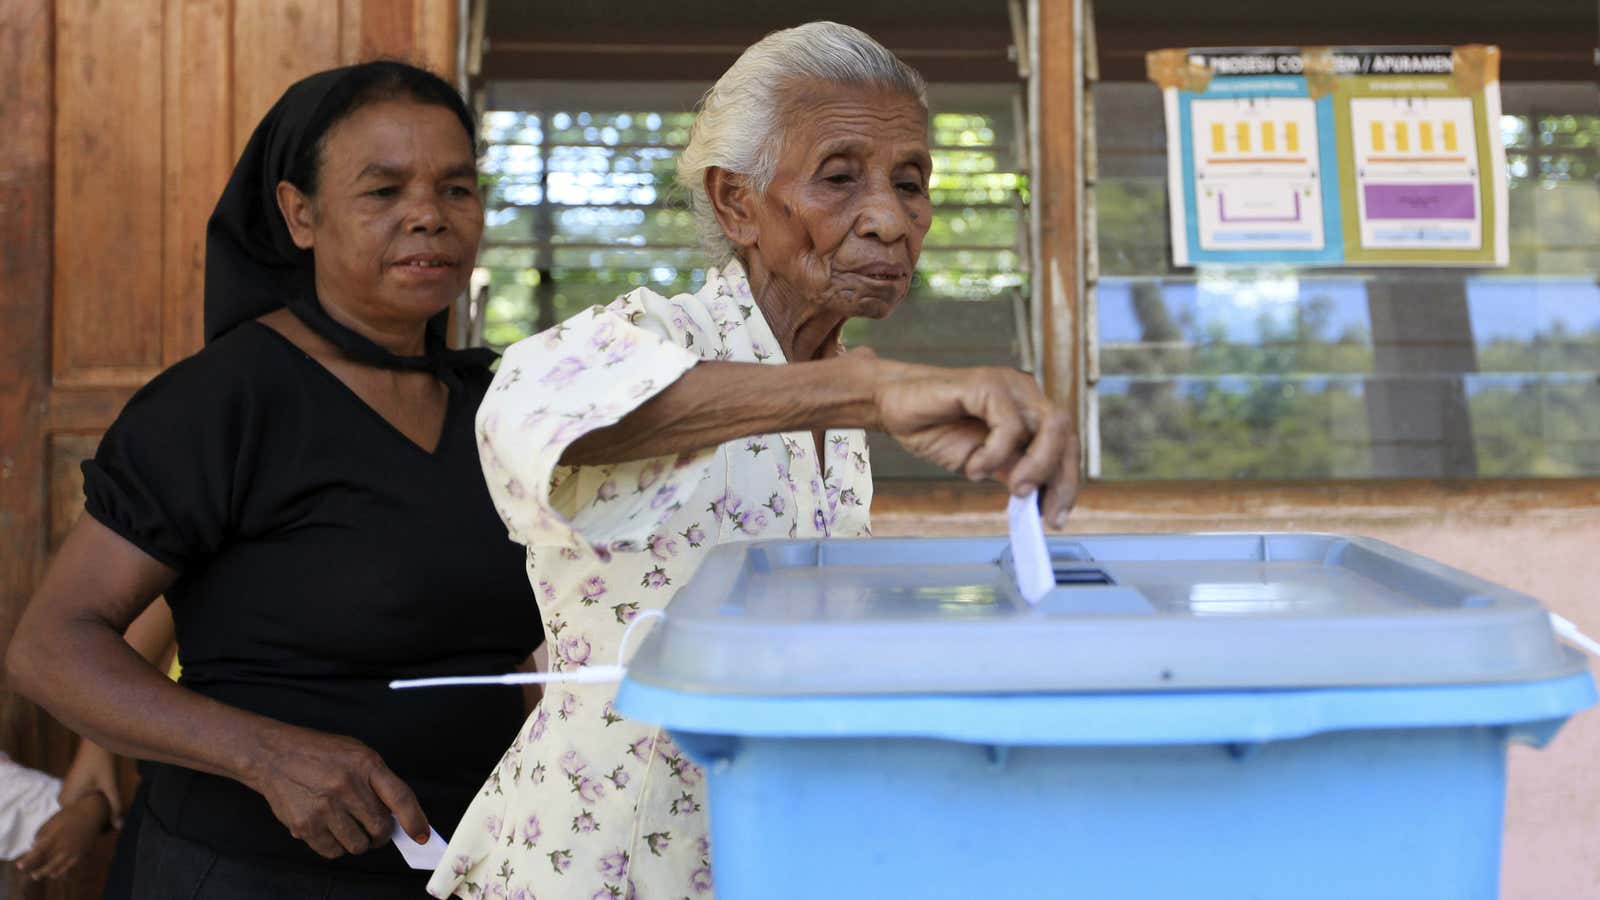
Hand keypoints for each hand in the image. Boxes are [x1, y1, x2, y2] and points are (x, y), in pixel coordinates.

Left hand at [16, 793, 110, 880]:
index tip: (20, 866)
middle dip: (37, 870)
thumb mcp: (51, 821)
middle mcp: (62, 845)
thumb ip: (40, 833)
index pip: (37, 851)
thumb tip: (33, 846)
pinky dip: (61, 871)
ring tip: (37, 876)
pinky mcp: (80, 852)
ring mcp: (72, 850)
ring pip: (57, 866)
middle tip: (31, 874)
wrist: (90, 813)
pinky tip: (54, 874)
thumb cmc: (68, 816)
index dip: (28, 860)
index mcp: (53, 836)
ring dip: (46, 872)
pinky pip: (70, 866)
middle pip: (46, 861)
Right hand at [60, 739, 121, 827]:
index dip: (95, 829)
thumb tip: (119, 827)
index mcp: (66, 802)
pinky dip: (94, 805)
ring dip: (96, 813)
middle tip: (114, 822)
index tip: (110, 830)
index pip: (79, 825)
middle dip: (97, 821)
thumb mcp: (110, 787)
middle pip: (81, 818)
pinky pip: (83, 803)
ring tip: (111, 813)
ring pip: (83, 810)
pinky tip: (106, 803)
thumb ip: (114, 807)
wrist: (96, 744)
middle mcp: (62, 800)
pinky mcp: (73, 789)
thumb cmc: (102, 764)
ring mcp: (66, 794)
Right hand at [246, 725, 427, 859]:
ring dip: (358, 842)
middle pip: (380, 828)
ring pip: (357, 845)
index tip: (421, 836)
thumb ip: (379, 780)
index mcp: (365, 764)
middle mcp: (347, 786)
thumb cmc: (320, 754)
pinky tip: (330, 831)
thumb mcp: (356, 753)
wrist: (274, 755)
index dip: (415, 820)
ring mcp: (325, 808)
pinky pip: (333, 852)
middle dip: (381, 835)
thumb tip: (400, 815)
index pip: (400, 797)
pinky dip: (336, 847)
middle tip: (375, 830)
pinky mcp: (305, 826)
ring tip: (349, 827)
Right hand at [866, 353, 1079, 525]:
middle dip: (1062, 477)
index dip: (1067, 480)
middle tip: (1042, 511)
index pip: (1065, 443)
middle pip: (1066, 433)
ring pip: (1050, 424)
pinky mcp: (986, 383)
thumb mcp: (982, 461)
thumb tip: (1039, 498)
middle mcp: (1024, 393)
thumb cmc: (935, 428)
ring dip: (1038, 464)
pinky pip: (1008, 423)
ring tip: (1014, 489)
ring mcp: (1008, 385)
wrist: (892, 406)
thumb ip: (1012, 470)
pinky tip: (974, 468)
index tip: (1056, 517)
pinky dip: (996, 454)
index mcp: (1027, 410)